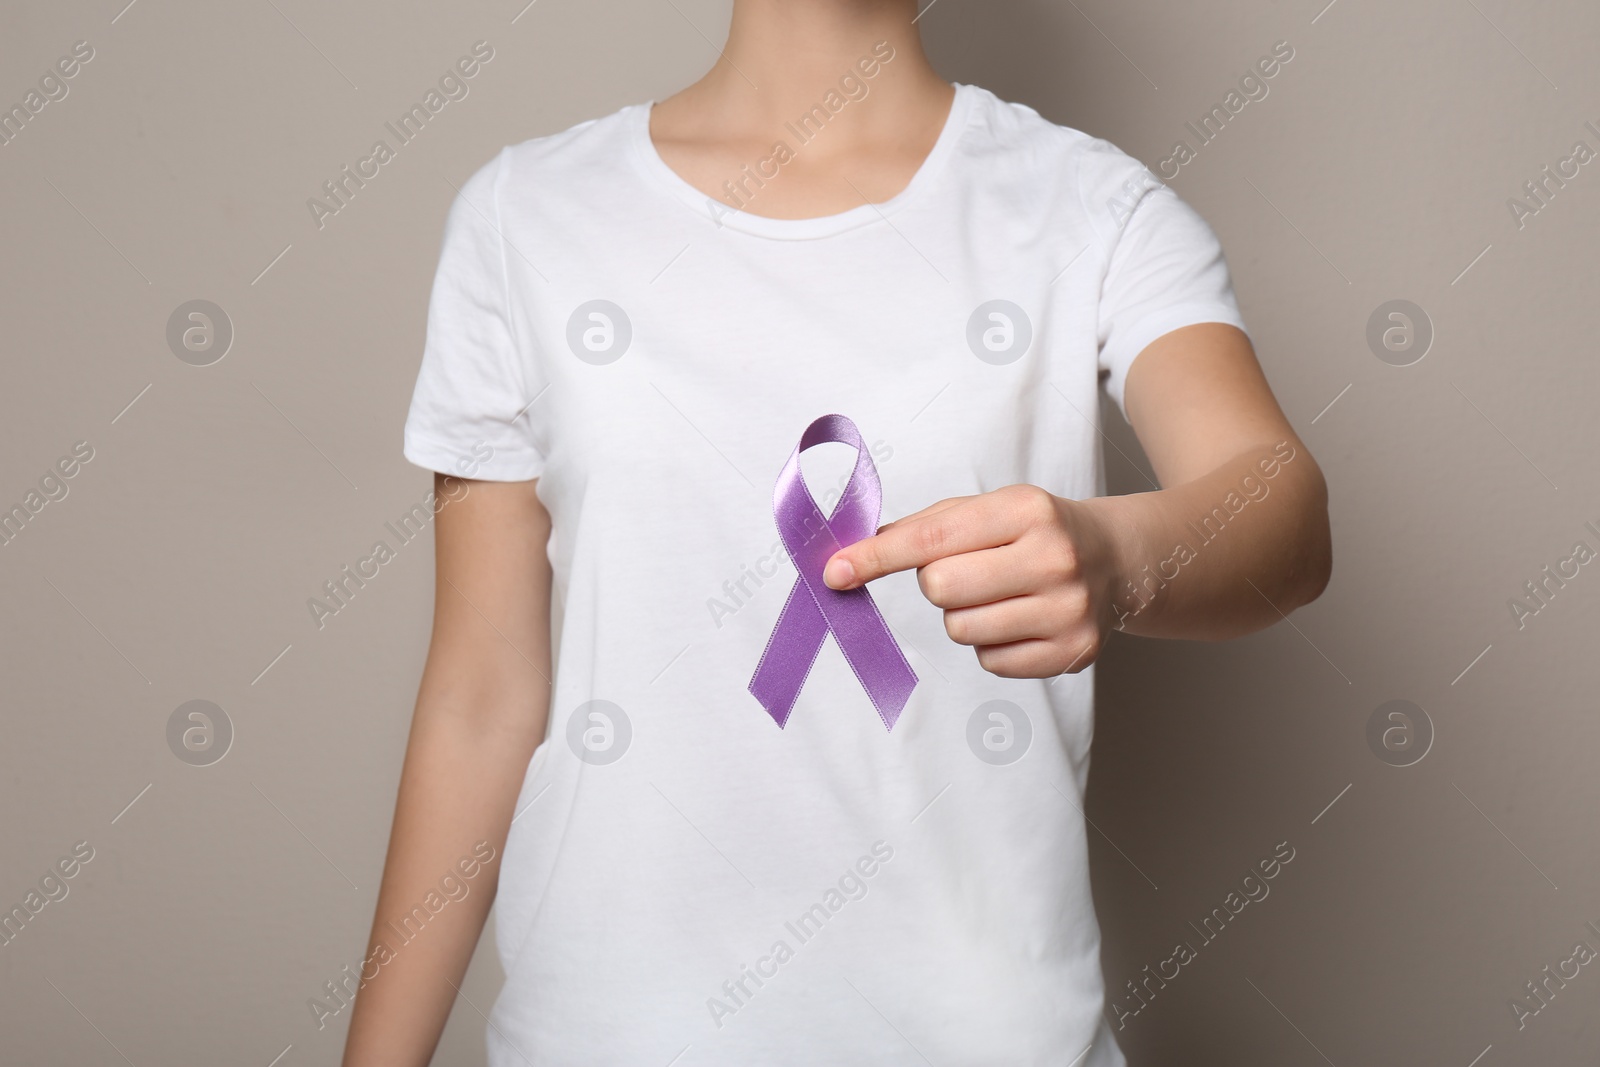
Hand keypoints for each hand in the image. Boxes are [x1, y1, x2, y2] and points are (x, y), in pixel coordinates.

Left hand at [822, 484, 1122, 677]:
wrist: (1116, 559)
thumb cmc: (1035, 531)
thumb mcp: (989, 509)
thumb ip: (926, 527)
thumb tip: (855, 555)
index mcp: (1027, 510)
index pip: (931, 537)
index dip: (876, 556)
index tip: (835, 570)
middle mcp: (1053, 558)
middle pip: (940, 588)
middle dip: (937, 583)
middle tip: (967, 571)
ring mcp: (1067, 610)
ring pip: (961, 629)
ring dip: (963, 616)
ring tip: (997, 595)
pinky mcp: (1072, 652)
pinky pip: (990, 661)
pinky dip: (991, 643)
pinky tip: (1019, 619)